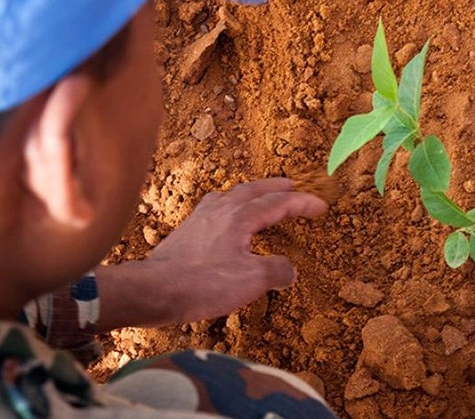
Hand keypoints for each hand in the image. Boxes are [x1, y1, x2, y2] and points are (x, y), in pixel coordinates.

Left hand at [96, 178, 326, 328]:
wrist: (154, 289)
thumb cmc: (202, 283)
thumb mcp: (251, 281)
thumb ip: (276, 271)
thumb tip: (289, 269)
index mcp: (240, 217)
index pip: (278, 203)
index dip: (302, 203)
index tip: (320, 205)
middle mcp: (220, 209)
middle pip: (254, 190)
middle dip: (276, 187)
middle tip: (292, 185)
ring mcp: (201, 217)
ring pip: (232, 195)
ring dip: (252, 193)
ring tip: (261, 197)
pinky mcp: (187, 230)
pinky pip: (216, 207)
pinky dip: (231, 205)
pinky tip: (226, 218)